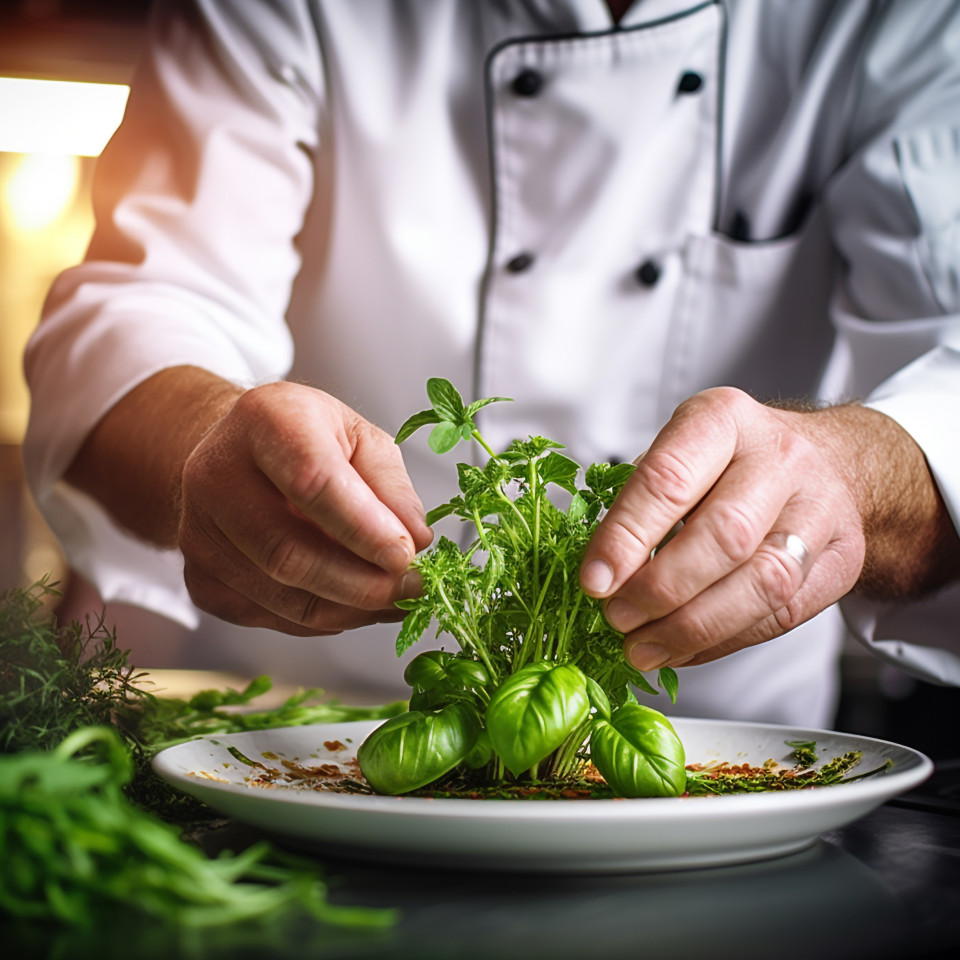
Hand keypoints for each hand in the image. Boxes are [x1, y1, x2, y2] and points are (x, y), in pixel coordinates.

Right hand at [178, 381, 432, 634]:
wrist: (235, 452)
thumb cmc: (304, 439)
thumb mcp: (359, 436)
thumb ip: (392, 485)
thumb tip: (416, 540)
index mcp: (264, 421)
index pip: (313, 483)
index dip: (364, 529)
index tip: (407, 555)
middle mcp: (216, 474)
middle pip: (289, 553)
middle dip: (362, 584)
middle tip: (412, 588)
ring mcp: (198, 532)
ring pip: (283, 597)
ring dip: (351, 609)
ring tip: (393, 598)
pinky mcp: (199, 579)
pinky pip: (272, 619)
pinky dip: (325, 620)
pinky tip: (353, 601)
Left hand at [579, 387, 875, 671]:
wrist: (830, 463)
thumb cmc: (732, 462)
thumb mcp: (681, 453)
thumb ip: (641, 503)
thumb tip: (600, 573)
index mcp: (723, 420)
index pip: (668, 479)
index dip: (626, 537)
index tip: (594, 581)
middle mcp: (779, 458)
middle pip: (723, 535)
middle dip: (660, 588)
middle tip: (617, 618)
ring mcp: (820, 510)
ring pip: (761, 583)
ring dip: (692, 627)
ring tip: (642, 647)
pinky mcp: (840, 562)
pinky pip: (780, 616)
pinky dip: (721, 642)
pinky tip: (681, 649)